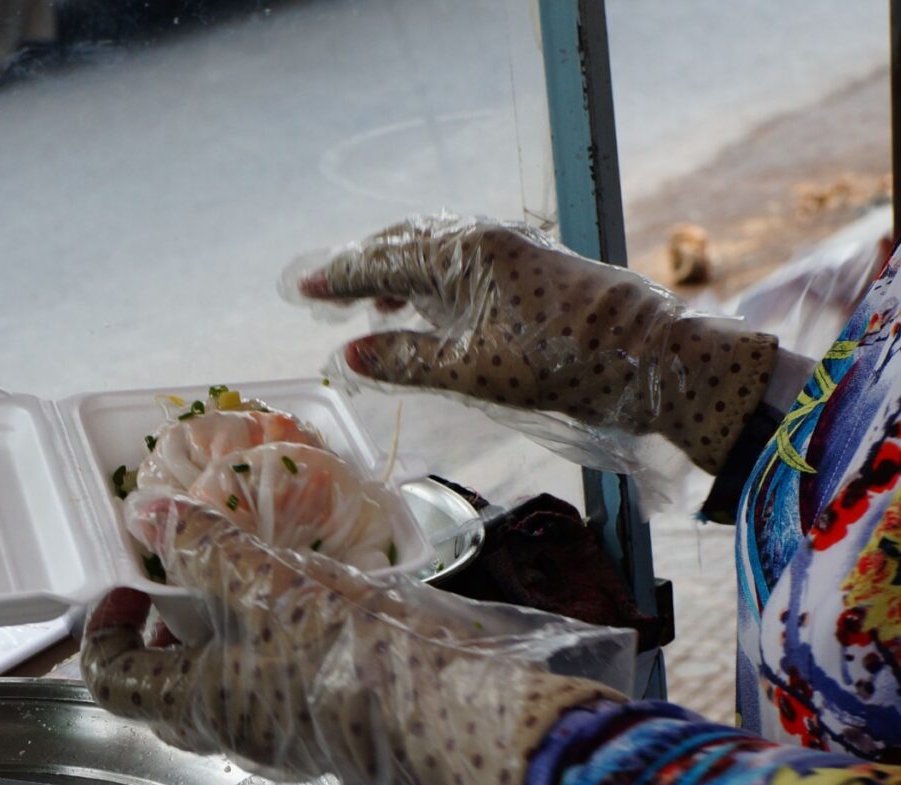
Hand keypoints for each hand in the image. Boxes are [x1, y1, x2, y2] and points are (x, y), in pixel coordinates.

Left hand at [82, 500, 617, 784]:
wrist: (461, 716)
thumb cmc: (350, 654)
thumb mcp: (268, 581)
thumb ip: (206, 548)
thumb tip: (148, 513)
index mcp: (196, 704)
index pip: (111, 681)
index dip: (102, 631)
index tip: (127, 587)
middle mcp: (232, 735)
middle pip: (165, 692)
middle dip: (163, 637)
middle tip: (181, 590)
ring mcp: (284, 741)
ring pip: (224, 694)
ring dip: (220, 642)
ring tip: (249, 588)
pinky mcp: (334, 733)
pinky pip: (278, 693)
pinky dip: (270, 650)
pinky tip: (309, 611)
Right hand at [297, 214, 777, 470]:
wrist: (656, 358)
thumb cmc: (563, 363)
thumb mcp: (474, 371)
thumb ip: (407, 359)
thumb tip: (349, 355)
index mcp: (467, 253)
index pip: (384, 258)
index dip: (340, 275)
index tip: (302, 288)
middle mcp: (488, 240)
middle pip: (409, 243)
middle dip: (366, 265)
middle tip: (329, 292)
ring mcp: (515, 252)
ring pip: (439, 253)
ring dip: (400, 273)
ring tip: (374, 303)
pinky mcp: (535, 272)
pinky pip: (465, 264)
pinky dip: (433, 280)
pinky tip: (431, 309)